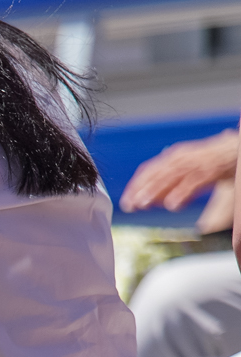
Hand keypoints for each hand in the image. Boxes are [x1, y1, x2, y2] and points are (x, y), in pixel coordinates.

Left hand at [121, 130, 240, 213]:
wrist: (236, 149)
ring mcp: (196, 162)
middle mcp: (182, 157)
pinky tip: (172, 205)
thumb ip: (171, 181)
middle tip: (130, 206)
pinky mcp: (211, 170)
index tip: (126, 201)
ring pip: (172, 176)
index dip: (136, 186)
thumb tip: (153, 199)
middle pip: (157, 174)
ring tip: (143, 205)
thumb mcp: (187, 168)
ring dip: (155, 191)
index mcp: (175, 156)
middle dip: (141, 190)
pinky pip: (194, 181)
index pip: (149, 170)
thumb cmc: (212, 161)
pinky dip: (182, 193)